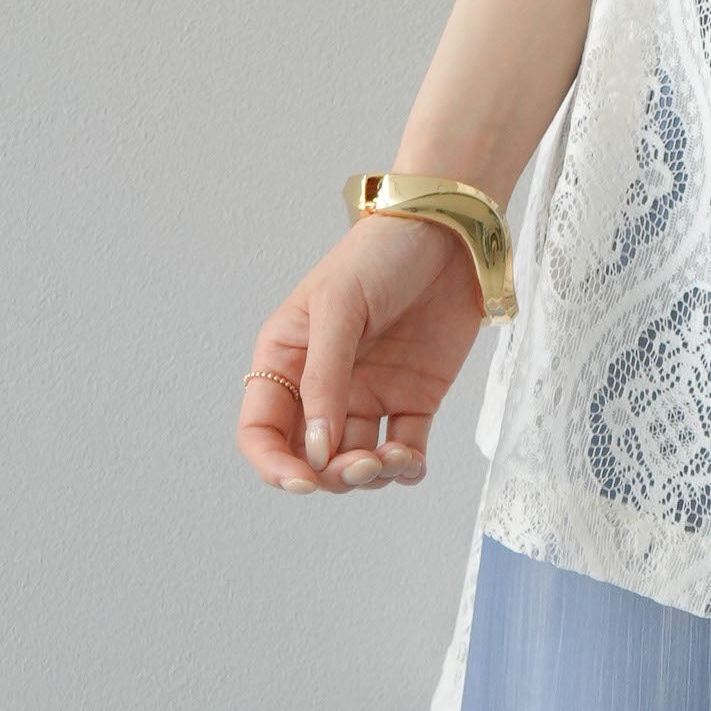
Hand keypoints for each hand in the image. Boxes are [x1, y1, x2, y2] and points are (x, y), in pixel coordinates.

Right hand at [237, 211, 489, 492]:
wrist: (449, 230)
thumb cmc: (380, 255)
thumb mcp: (339, 308)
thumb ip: (324, 381)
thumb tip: (315, 451)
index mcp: (287, 359)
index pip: (261, 430)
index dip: (273, 465)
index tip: (302, 480)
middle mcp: (322, 385)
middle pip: (310, 457)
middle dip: (331, 475)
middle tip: (363, 464)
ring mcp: (369, 394)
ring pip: (356, 462)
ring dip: (370, 476)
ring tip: (395, 459)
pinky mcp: (414, 397)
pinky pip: (403, 450)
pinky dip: (406, 468)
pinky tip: (412, 462)